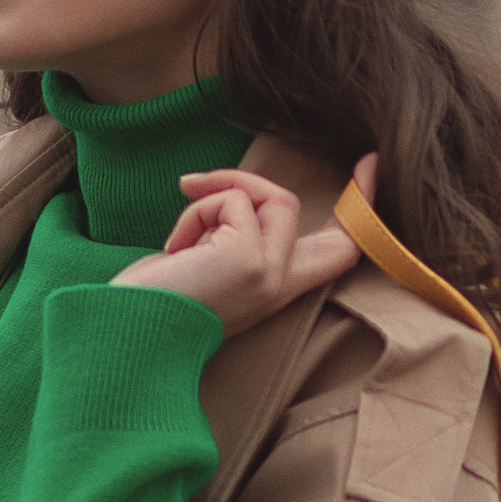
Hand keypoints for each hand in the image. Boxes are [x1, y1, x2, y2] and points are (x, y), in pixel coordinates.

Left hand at [114, 155, 377, 338]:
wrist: (128, 337)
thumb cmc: (153, 307)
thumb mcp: (206, 268)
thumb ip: (233, 240)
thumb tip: (236, 199)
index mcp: (274, 291)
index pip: (334, 252)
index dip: (360, 211)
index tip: (372, 167)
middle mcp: (281, 286)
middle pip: (324, 225)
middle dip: (332, 189)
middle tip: (331, 164)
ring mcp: (271, 272)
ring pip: (268, 196)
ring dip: (219, 196)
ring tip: (182, 238)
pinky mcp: (251, 259)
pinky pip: (232, 200)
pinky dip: (197, 210)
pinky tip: (176, 248)